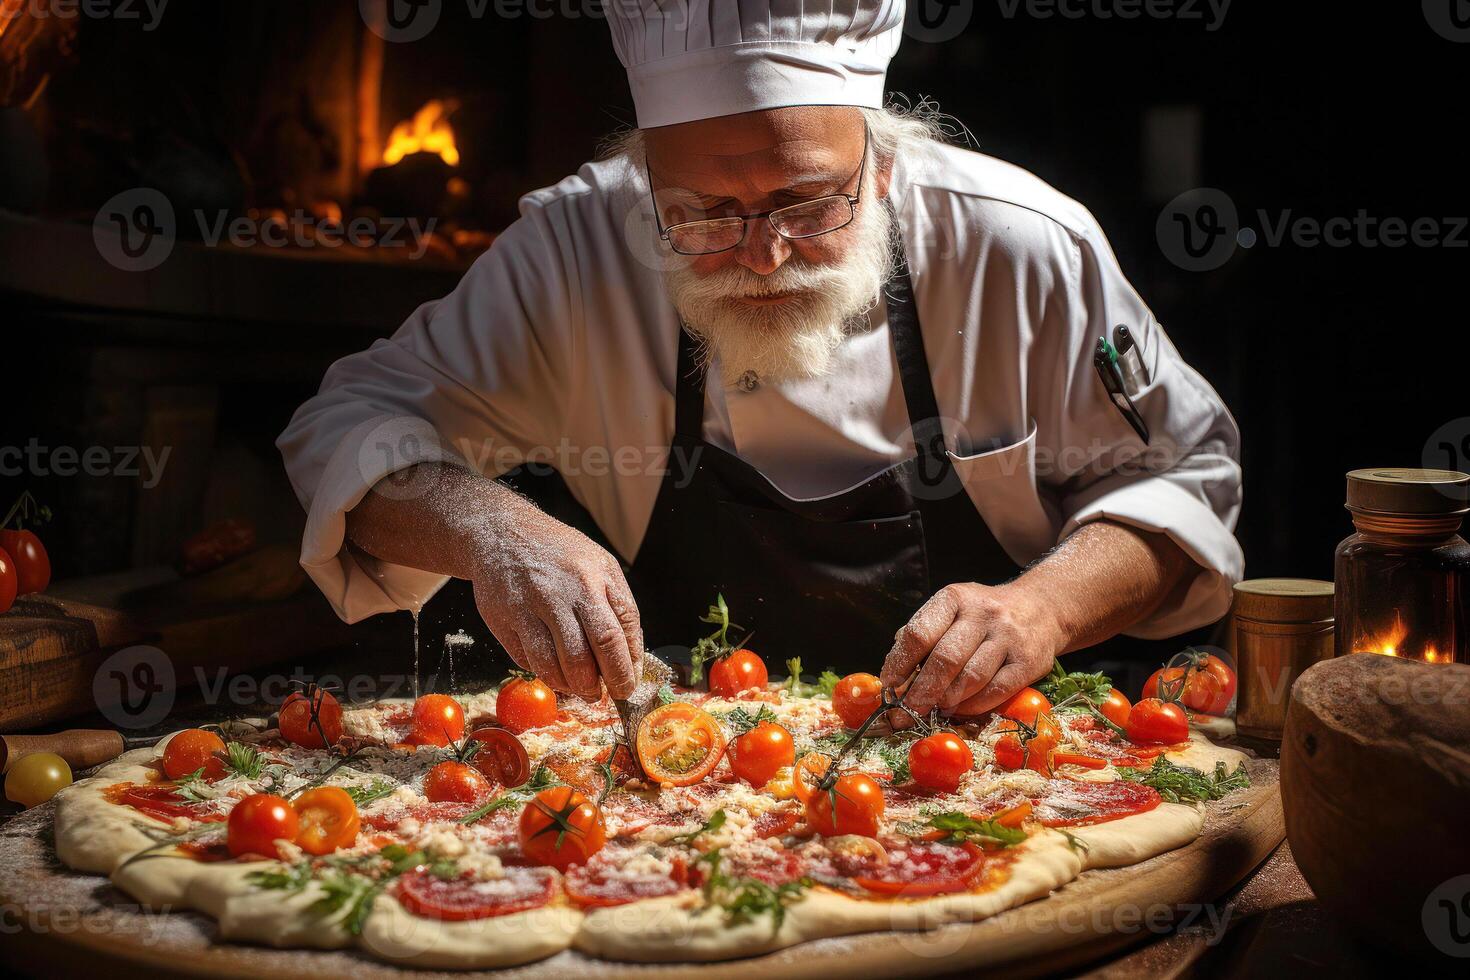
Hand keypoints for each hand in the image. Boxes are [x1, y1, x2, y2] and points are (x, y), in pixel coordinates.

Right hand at [467, 507, 643, 700]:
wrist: (501, 533)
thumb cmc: (560, 554)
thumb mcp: (600, 565)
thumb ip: (619, 607)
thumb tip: (632, 658)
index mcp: (592, 578)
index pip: (616, 636)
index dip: (625, 668)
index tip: (629, 684)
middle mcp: (560, 592)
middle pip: (588, 655)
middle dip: (602, 684)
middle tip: (606, 695)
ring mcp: (528, 606)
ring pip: (555, 665)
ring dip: (574, 687)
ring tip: (583, 690)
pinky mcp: (503, 619)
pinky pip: (529, 660)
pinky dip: (547, 676)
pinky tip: (557, 674)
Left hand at [879, 582, 1063, 720]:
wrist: (1040, 608)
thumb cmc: (982, 617)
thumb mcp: (951, 611)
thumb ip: (923, 637)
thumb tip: (895, 678)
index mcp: (954, 599)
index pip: (920, 633)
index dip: (899, 663)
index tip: (888, 686)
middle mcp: (983, 613)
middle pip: (945, 659)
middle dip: (921, 692)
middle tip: (905, 714)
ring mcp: (1008, 636)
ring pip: (971, 678)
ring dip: (947, 700)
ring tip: (934, 711)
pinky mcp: (1029, 660)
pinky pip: (996, 691)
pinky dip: (973, 706)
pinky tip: (960, 709)